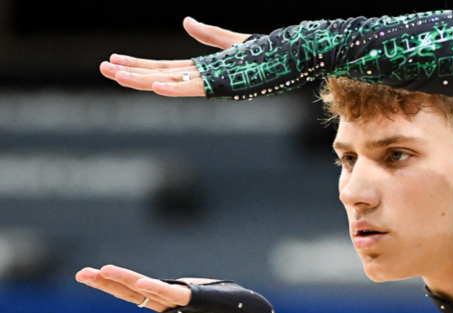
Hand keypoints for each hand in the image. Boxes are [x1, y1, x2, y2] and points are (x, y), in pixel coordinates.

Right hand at [75, 264, 213, 312]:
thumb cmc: (221, 305)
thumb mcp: (191, 293)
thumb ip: (176, 291)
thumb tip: (163, 288)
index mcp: (163, 299)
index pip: (130, 290)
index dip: (108, 283)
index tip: (86, 274)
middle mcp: (166, 303)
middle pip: (130, 291)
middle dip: (106, 283)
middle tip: (81, 274)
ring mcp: (178, 303)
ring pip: (146, 290)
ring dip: (124, 281)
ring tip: (102, 272)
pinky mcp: (193, 300)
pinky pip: (172, 294)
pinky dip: (157, 289)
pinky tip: (142, 282)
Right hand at [99, 16, 251, 96]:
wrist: (289, 59)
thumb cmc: (265, 54)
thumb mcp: (231, 41)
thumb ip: (208, 33)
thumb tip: (185, 21)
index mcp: (203, 69)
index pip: (164, 67)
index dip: (139, 64)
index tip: (115, 60)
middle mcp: (203, 78)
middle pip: (160, 75)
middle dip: (131, 73)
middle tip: (102, 68)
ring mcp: (212, 83)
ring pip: (170, 83)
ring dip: (142, 80)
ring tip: (117, 75)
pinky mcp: (223, 86)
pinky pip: (194, 89)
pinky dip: (176, 89)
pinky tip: (156, 86)